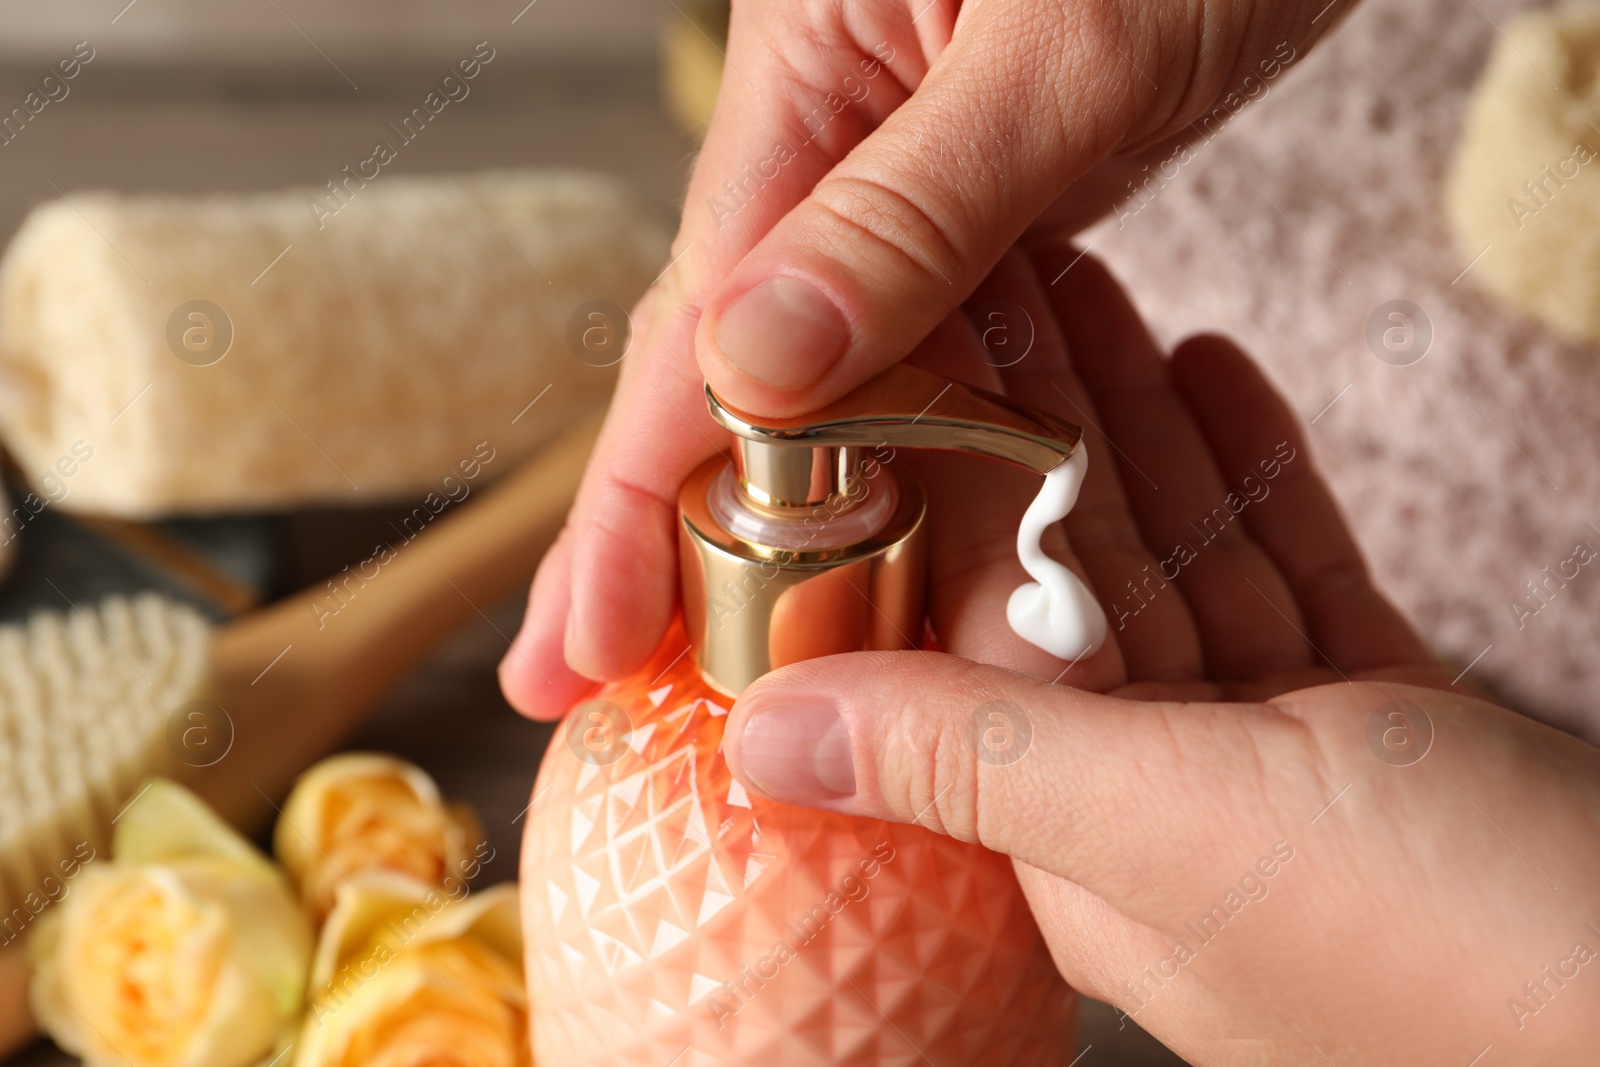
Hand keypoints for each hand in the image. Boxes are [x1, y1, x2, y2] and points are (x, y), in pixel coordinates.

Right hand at [499, 0, 1359, 714]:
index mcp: (806, 75)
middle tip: (583, 663)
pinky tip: (852, 517)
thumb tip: (744, 372)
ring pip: (806, 355)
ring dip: (754, 499)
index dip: (634, 493)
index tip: (579, 636)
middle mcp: (826, 126)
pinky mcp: (977, 185)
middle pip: (712, 350)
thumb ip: (908, 214)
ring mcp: (899, 160)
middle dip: (649, 515)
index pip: (693, 320)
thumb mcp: (1064, 56)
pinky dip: (874, 437)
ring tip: (701, 625)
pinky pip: (906, 332)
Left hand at [720, 247, 1599, 1064]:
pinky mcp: (1387, 728)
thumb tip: (762, 735)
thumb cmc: (1454, 957)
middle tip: (999, 271)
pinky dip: (1254, 477)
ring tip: (1086, 286)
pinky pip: (1291, 574)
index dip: (939, 477)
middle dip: (1034, 421)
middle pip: (1072, 572)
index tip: (908, 348)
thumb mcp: (1180, 833)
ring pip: (1180, 559)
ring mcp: (1280, 761)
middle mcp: (1158, 798)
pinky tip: (1213, 376)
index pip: (970, 624)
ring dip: (1133, 425)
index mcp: (1076, 836)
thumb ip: (968, 766)